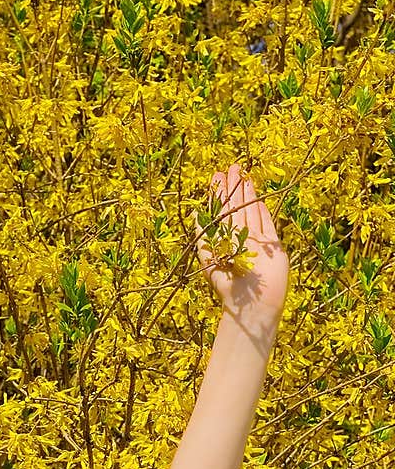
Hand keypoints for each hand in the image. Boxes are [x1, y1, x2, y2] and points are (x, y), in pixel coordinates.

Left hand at [193, 163, 289, 322]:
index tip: (216, 176)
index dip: (219, 195)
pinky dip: (262, 208)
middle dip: (234, 188)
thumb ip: (204, 236)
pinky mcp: (272, 246)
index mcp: (223, 243)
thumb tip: (195, 213)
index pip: (221, 213)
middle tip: (232, 166)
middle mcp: (239, 240)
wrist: (253, 302)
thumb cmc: (228, 284)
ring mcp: (256, 242)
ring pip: (251, 211)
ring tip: (243, 174)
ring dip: (247, 193)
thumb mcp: (210, 258)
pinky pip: (266, 222)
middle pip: (236, 208)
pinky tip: (258, 194)